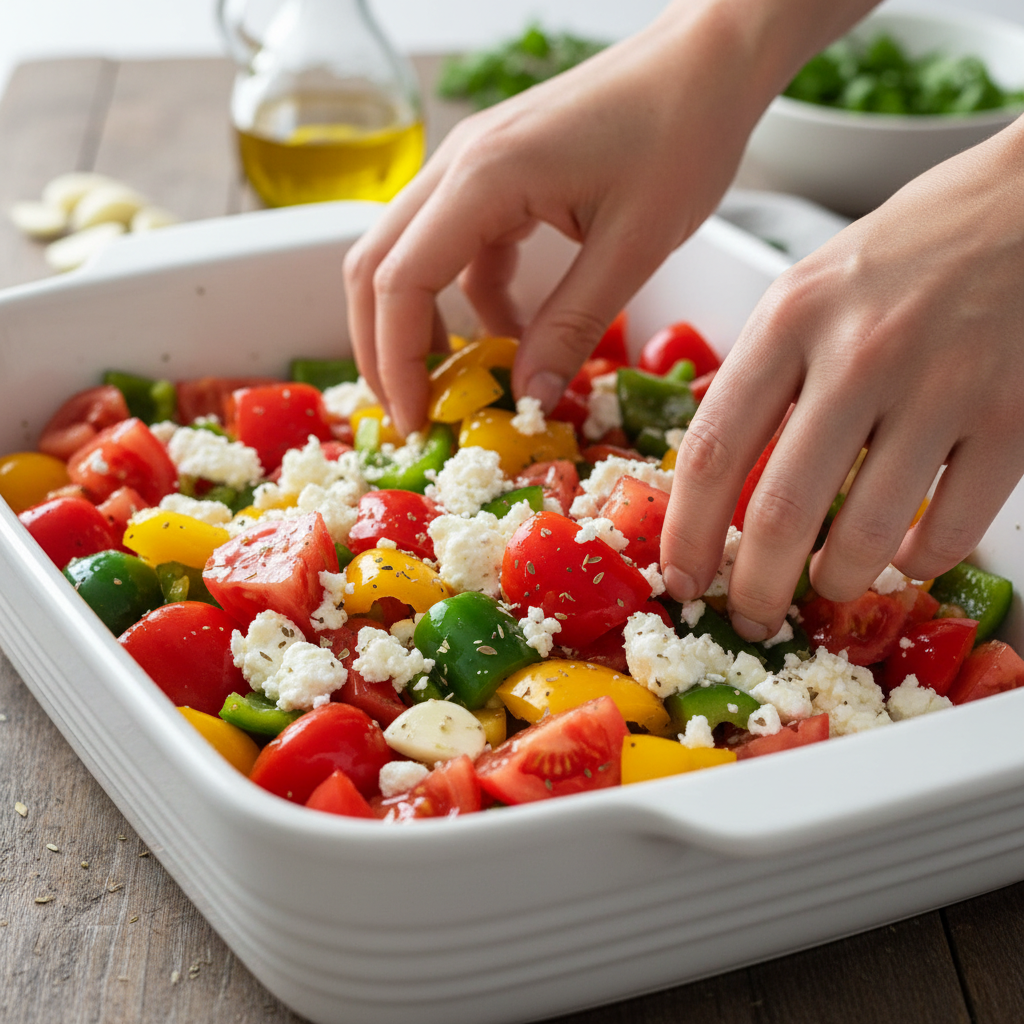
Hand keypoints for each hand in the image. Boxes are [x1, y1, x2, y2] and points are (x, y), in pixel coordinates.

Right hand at [343, 0, 807, 435]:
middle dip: (385, 349)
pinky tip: (510, 335)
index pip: (399, 283)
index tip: (414, 423)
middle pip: (377, 268)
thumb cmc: (683, 135)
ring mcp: (471, 166)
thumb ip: (571, 328)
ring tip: (458, 385)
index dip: (397, 363)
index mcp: (483, 178)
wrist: (708, 62)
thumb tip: (529, 401)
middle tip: (416, 414)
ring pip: (407, 257)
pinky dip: (469, 300)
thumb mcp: (632, 248)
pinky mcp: (494, 175)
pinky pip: (456, 247)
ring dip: (420, 325)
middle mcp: (458, 165)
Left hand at [663, 115, 1023, 639]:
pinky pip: (952, 529)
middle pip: (781, 509)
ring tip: (829, 585)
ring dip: (837, 582)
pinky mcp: (1015, 413)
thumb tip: (722, 483)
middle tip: (749, 615)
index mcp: (790, 320)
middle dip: (755, 586)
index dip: (687, 532)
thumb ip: (763, 378)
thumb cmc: (906, 251)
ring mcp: (943, 384)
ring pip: (868, 533)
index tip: (679, 577)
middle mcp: (860, 353)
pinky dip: (919, 562)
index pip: (712, 451)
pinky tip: (905, 555)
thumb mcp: (807, 291)